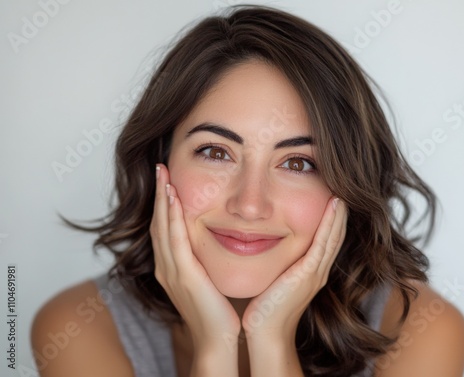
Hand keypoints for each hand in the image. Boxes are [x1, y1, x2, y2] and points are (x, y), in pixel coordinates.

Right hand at [150, 164, 240, 355]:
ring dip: (163, 198)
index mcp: (171, 268)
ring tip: (164, 173)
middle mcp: (166, 267)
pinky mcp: (183, 274)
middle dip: (159, 194)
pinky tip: (174, 197)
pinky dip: (173, 216)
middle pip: (158, 222)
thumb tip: (212, 242)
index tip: (168, 180)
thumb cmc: (216, 311)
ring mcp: (172, 270)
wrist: (217, 339)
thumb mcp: (206, 280)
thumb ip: (202, 261)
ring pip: (163, 226)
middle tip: (161, 168)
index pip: (164, 228)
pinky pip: (175, 239)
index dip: (164, 204)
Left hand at [242, 197, 347, 342]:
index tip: (330, 202)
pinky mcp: (309, 273)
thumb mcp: (274, 279)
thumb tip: (262, 245)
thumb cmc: (265, 308)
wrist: (266, 331)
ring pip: (333, 237)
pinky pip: (324, 242)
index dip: (330, 222)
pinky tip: (334, 207)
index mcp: (310, 272)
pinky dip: (331, 223)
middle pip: (334, 237)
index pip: (325, 242)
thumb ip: (276, 264)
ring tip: (341, 195)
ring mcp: (316, 272)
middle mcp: (318, 271)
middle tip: (340, 194)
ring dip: (338, 215)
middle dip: (338, 216)